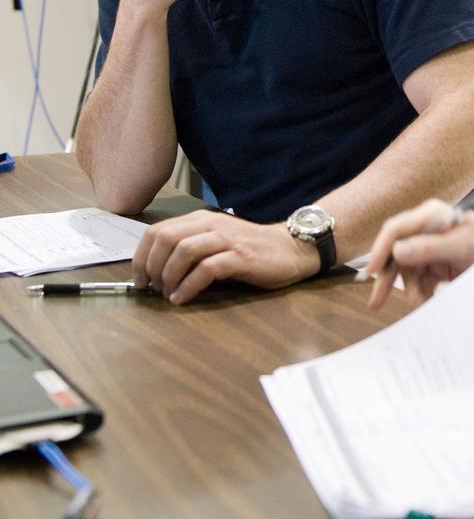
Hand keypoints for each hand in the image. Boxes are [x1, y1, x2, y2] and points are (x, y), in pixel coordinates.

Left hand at [132, 210, 320, 303]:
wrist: (290, 249)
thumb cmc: (250, 250)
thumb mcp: (215, 242)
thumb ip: (190, 249)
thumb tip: (157, 272)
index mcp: (200, 220)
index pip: (157, 231)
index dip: (141, 256)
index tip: (139, 279)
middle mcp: (210, 225)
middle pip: (166, 239)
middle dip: (151, 266)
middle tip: (153, 288)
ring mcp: (226, 240)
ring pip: (184, 250)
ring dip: (169, 276)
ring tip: (168, 294)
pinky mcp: (240, 257)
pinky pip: (207, 269)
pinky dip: (189, 286)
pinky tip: (183, 298)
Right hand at [365, 198, 473, 310]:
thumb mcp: (464, 245)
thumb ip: (430, 248)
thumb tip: (397, 252)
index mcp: (431, 216)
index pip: (396, 230)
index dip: (380, 250)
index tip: (371, 272)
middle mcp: (427, 231)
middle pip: (396, 253)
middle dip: (387, 278)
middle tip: (375, 303)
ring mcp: (432, 249)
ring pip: (407, 272)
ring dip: (412, 290)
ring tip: (421, 305)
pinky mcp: (438, 266)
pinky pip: (421, 281)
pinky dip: (422, 294)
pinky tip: (428, 303)